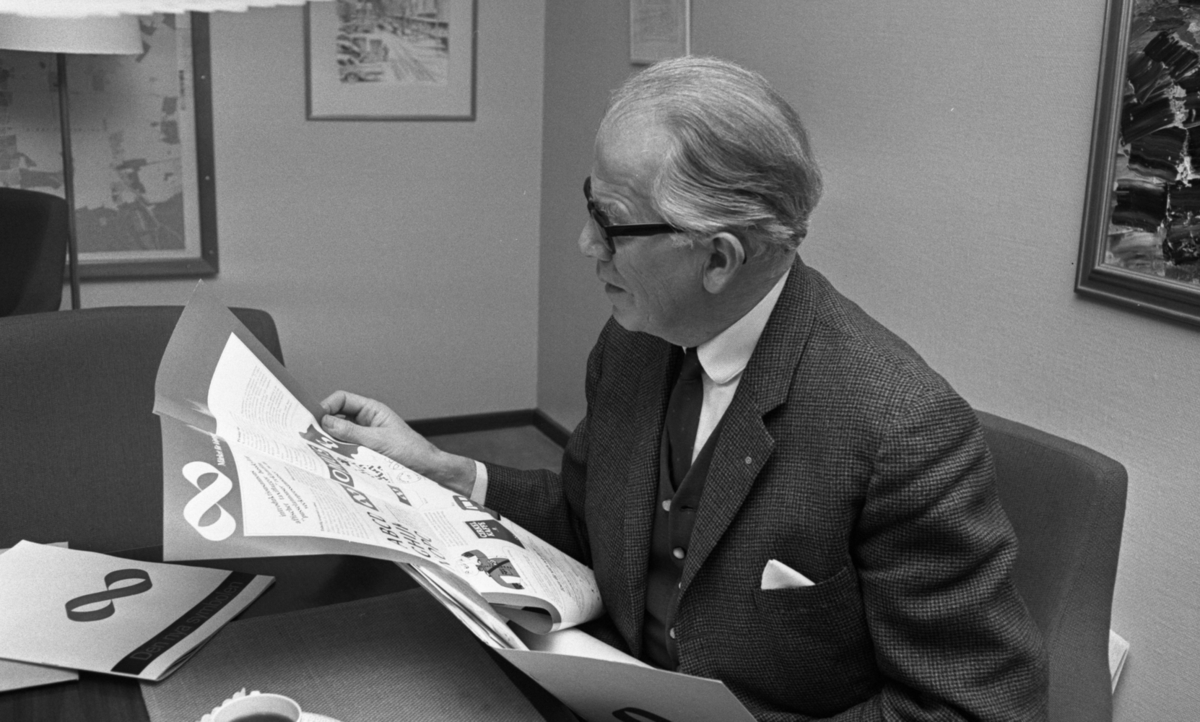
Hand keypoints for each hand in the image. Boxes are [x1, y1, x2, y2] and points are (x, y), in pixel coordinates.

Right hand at [319, 390, 475, 495]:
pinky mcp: (364, 452)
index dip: (327, 405)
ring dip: (330, 442)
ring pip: (339, 435)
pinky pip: (345, 449)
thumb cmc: (411, 451)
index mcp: (371, 410)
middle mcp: (366, 421)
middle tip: (310, 436)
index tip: (314, 418)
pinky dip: (337, 453)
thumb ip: (351, 432)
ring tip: (319, 450)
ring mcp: (364, 437)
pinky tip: (331, 460)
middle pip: (337, 417)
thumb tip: (326, 422)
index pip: (342, 399)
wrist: (427, 470)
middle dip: (324, 426)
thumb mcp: (378, 441)